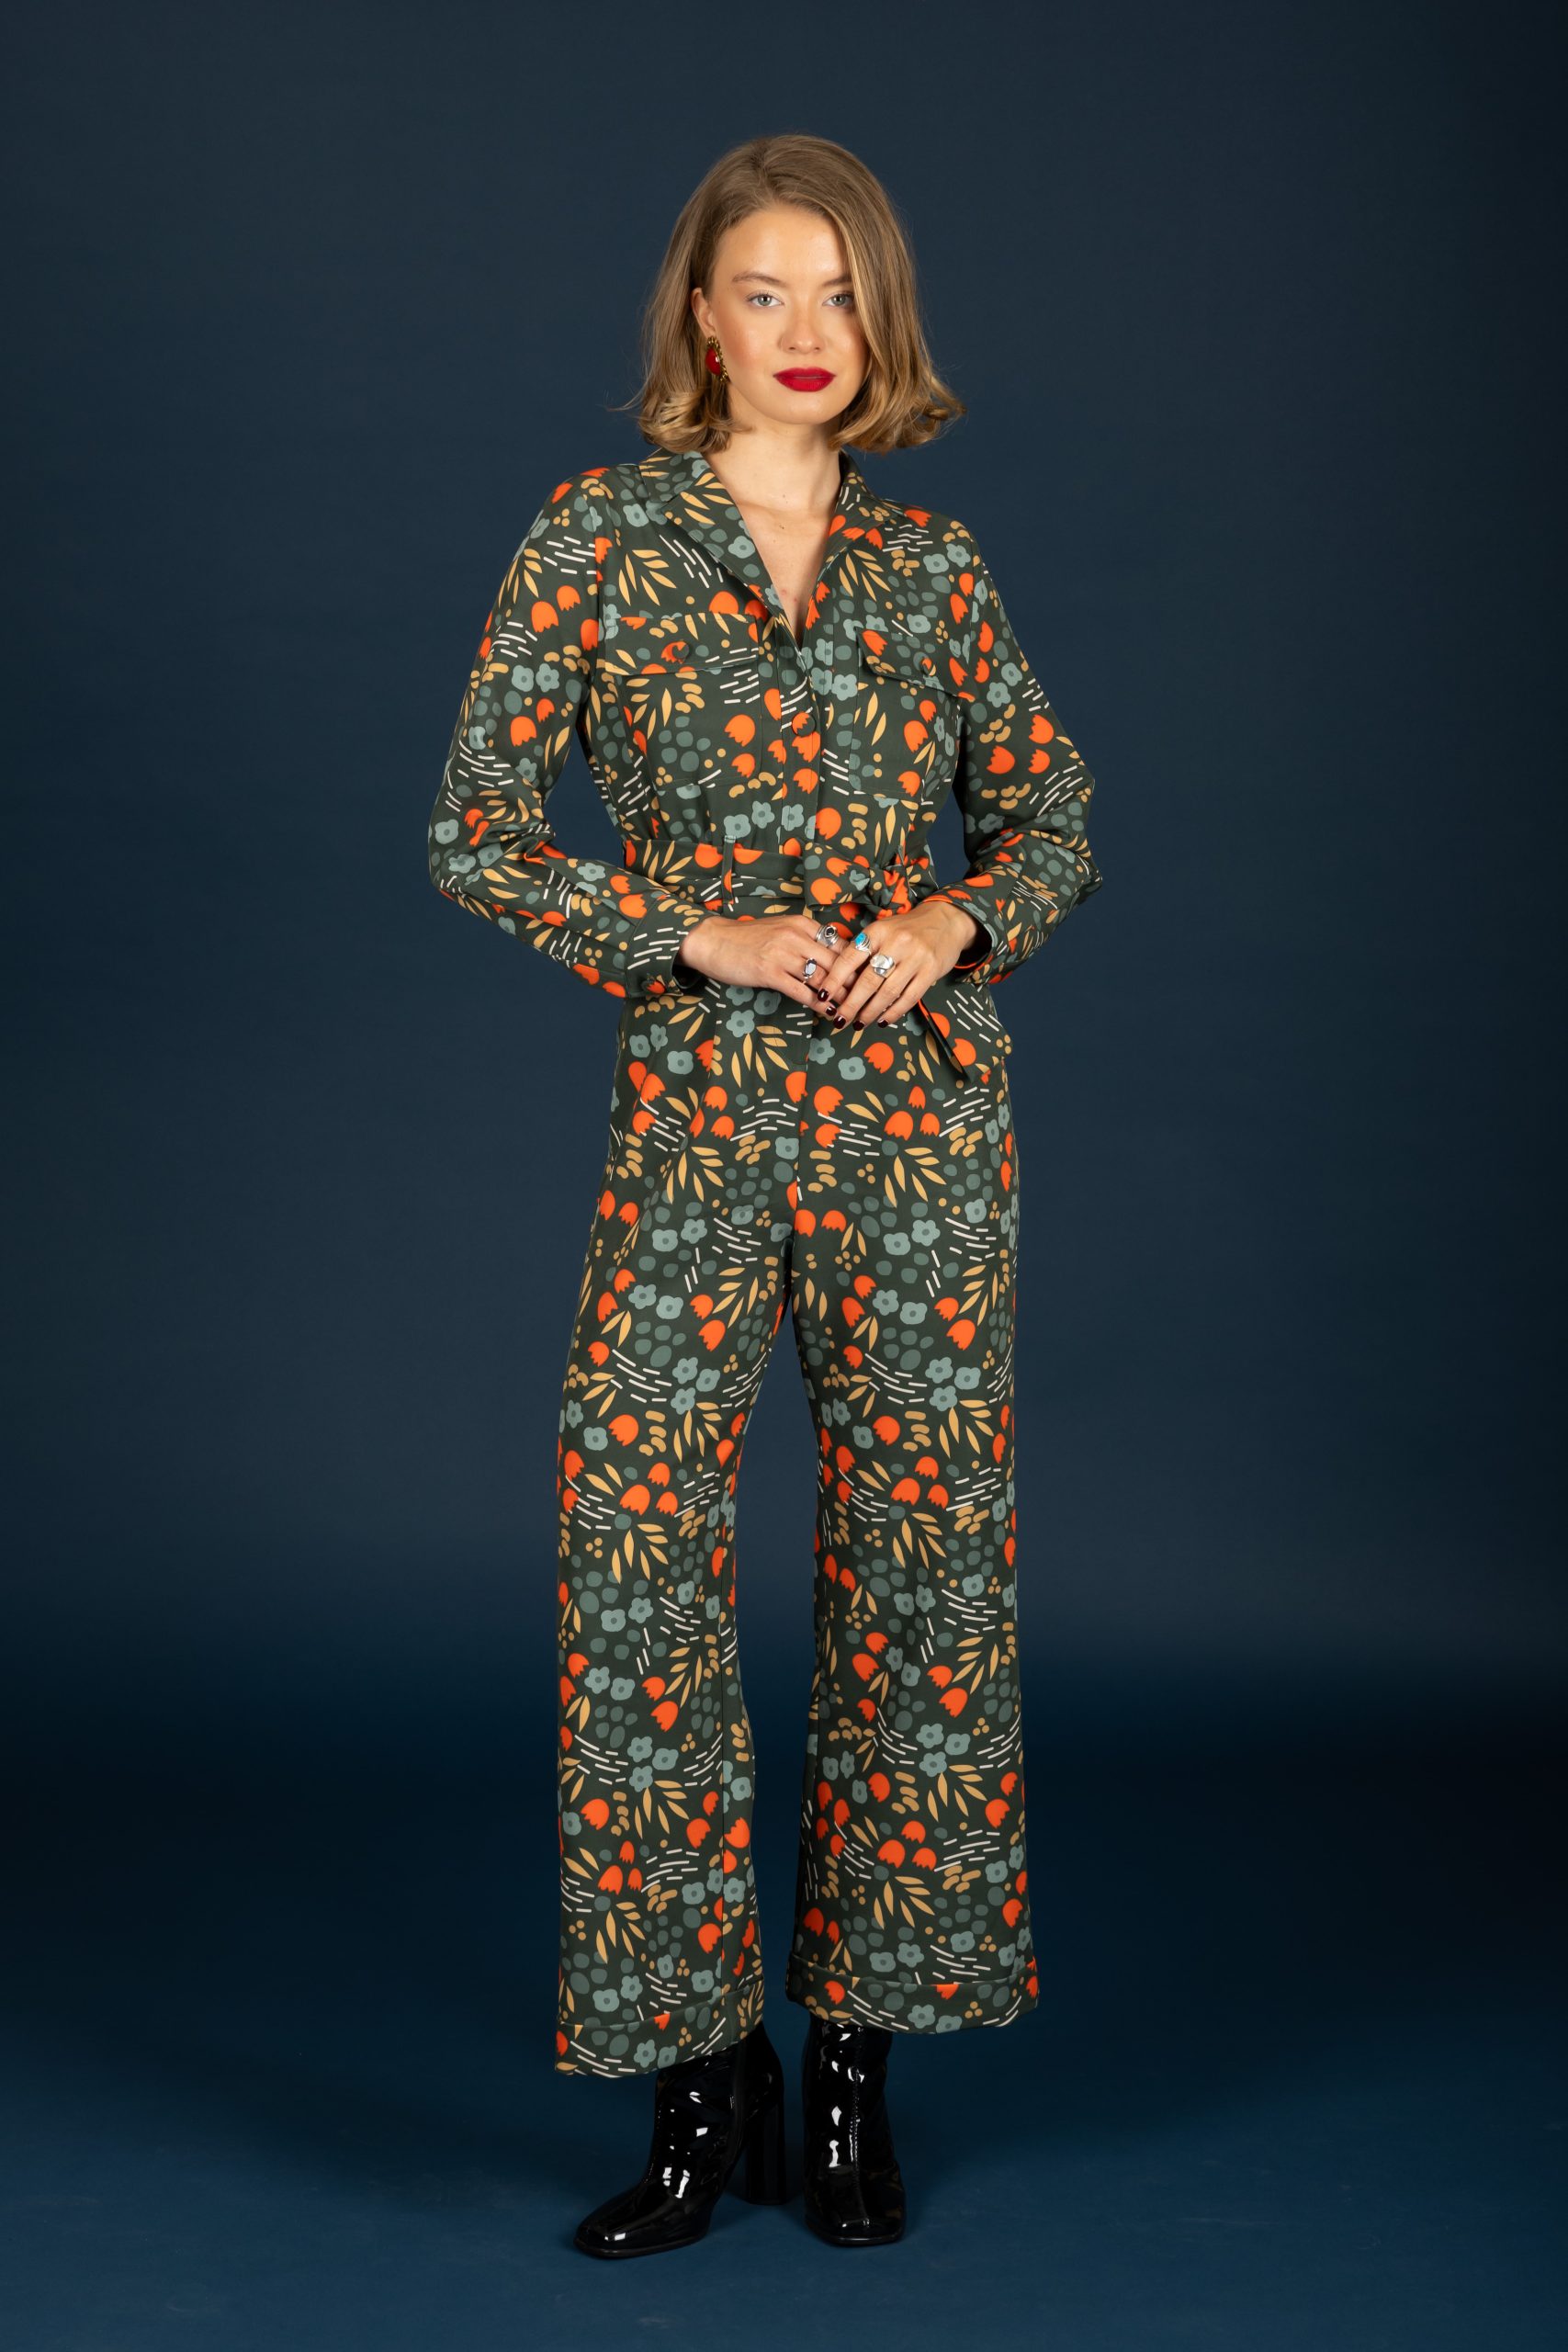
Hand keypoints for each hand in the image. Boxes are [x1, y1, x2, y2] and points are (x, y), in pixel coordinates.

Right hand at [673, 910, 862, 1011]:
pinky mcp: (769, 971)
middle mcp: (796, 936)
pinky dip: (818, 1005)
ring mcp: (783, 953)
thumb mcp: (782, 931)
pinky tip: (828, 1014)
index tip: (870, 982)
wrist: (714, 941)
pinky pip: (802, 991)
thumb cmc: (748, 939)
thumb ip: (806, 941)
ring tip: (852, 1013)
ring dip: (839, 998)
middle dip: (854, 985)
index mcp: (803, 924)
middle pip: (837, 963)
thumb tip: (833, 960)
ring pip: (822, 978)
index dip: (857, 966)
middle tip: (867, 1002)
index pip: (841, 945)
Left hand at [826, 899, 982, 1031]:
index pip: (850, 958)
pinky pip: (909, 998)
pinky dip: (894, 1012)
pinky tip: (883, 1020)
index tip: (823, 996)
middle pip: (867, 981)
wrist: (946, 921)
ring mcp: (915, 958)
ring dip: (871, 1012)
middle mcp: (895, 943)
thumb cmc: (907, 929)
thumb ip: (864, 951)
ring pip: (887, 992)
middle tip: (840, 1019)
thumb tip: (839, 981)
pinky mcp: (930, 971)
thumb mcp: (882, 931)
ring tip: (859, 1023)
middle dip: (851, 1004)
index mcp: (877, 932)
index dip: (834, 980)